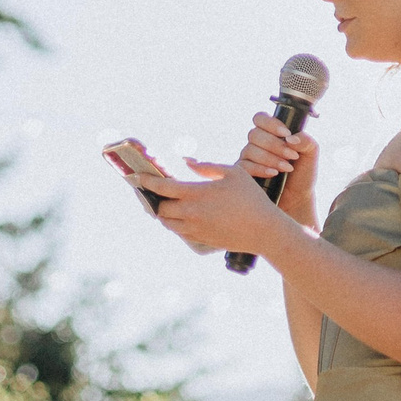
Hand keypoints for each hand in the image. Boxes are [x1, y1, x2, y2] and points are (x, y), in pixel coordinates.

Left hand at [134, 161, 293, 258]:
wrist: (264, 231)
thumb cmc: (251, 198)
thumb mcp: (231, 173)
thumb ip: (205, 166)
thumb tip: (186, 162)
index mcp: (196, 194)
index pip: (162, 187)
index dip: (146, 181)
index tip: (136, 176)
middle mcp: (191, 213)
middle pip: (160, 208)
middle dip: (154, 199)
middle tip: (151, 191)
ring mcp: (194, 229)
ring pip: (167, 222)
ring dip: (162, 212)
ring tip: (162, 202)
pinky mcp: (200, 239)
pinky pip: (178, 231)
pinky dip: (174, 223)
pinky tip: (178, 215)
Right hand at [237, 113, 320, 225]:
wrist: (298, 200)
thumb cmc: (303, 175)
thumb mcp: (311, 155)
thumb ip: (306, 140)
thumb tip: (291, 137)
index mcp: (271, 134)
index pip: (260, 118)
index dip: (271, 123)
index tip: (286, 134)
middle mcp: (257, 144)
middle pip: (254, 134)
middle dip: (275, 145)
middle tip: (291, 156)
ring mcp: (248, 158)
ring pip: (249, 150)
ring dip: (270, 158)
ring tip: (287, 168)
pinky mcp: (243, 174)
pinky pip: (244, 166)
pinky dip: (260, 169)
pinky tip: (273, 174)